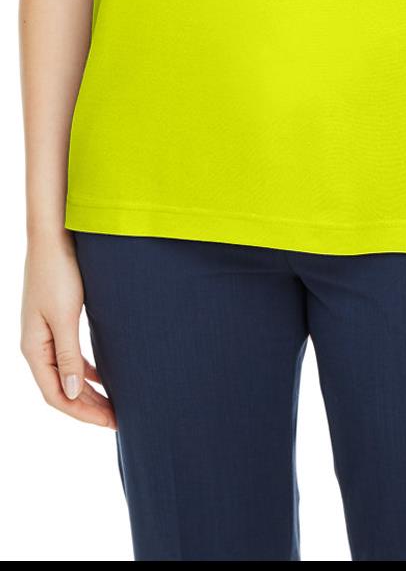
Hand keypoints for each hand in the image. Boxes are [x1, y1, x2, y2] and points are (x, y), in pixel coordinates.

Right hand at [20, 232, 116, 429]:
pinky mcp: (56, 320)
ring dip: (88, 390)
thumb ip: (67, 356)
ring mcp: (45, 333)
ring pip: (66, 374)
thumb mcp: (65, 316)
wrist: (53, 236)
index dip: (82, 412)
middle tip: (118, 419)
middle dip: (88, 406)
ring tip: (114, 403)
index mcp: (34, 348)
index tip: (110, 422)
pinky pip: (69, 356)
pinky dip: (85, 370)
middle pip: (61, 389)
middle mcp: (36, 345)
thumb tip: (69, 394)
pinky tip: (103, 376)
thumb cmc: (59, 272)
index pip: (55, 396)